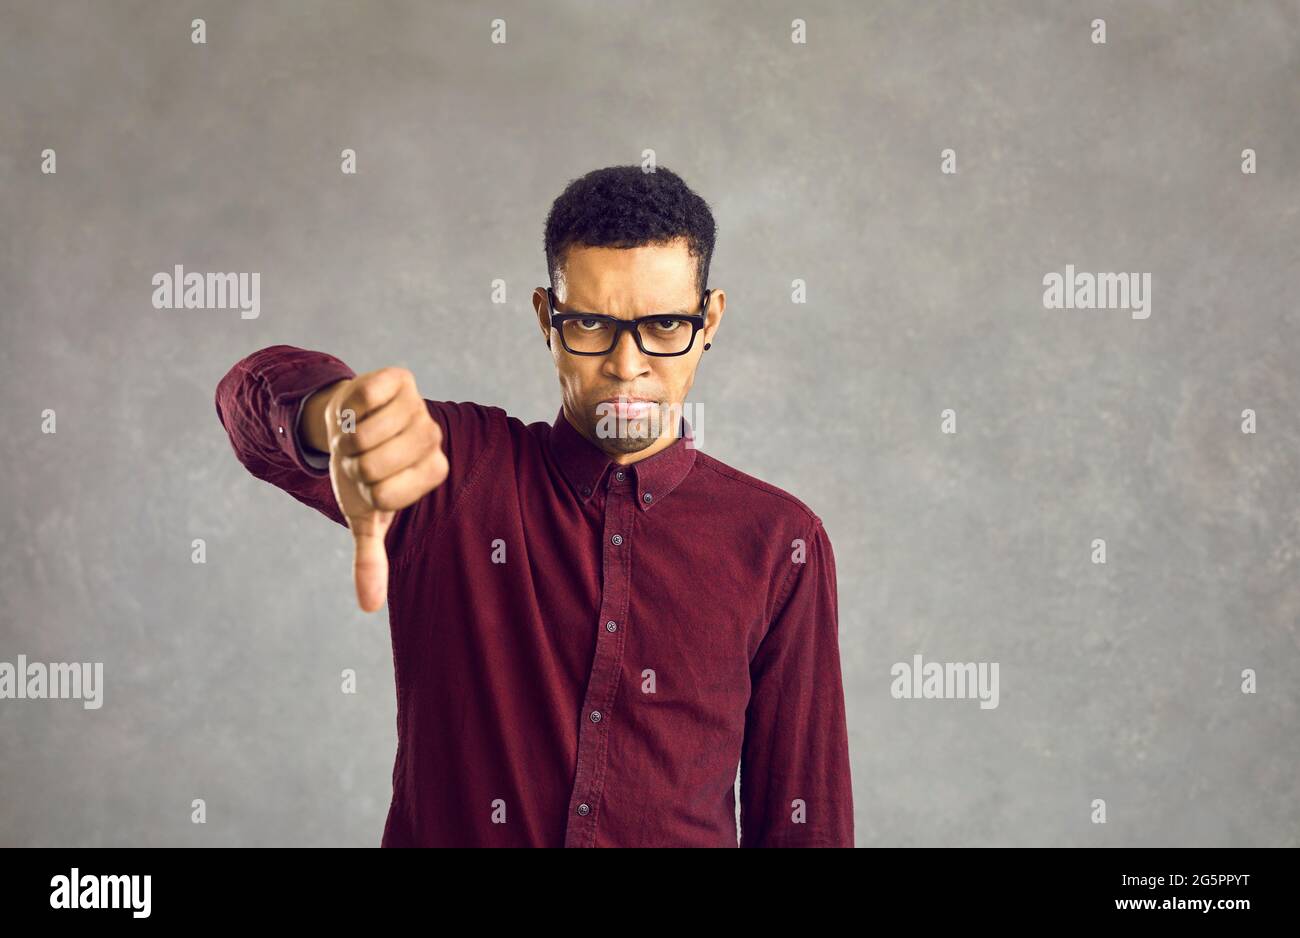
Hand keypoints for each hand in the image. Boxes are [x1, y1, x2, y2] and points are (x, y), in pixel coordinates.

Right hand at [320, 367, 447, 611]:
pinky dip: (348, 408)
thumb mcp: (365, 514)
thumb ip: (371, 558)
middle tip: (355, 459)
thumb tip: (368, 606)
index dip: (365, 492)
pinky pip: (365, 396)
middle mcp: (433, 437)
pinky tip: (355, 411)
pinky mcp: (399, 379)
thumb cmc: (362, 472)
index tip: (368, 483)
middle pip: (374, 466)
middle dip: (351, 466)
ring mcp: (418, 406)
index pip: (388, 496)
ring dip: (345, 438)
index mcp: (433, 471)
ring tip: (352, 436)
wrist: (349, 422)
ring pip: (365, 432)